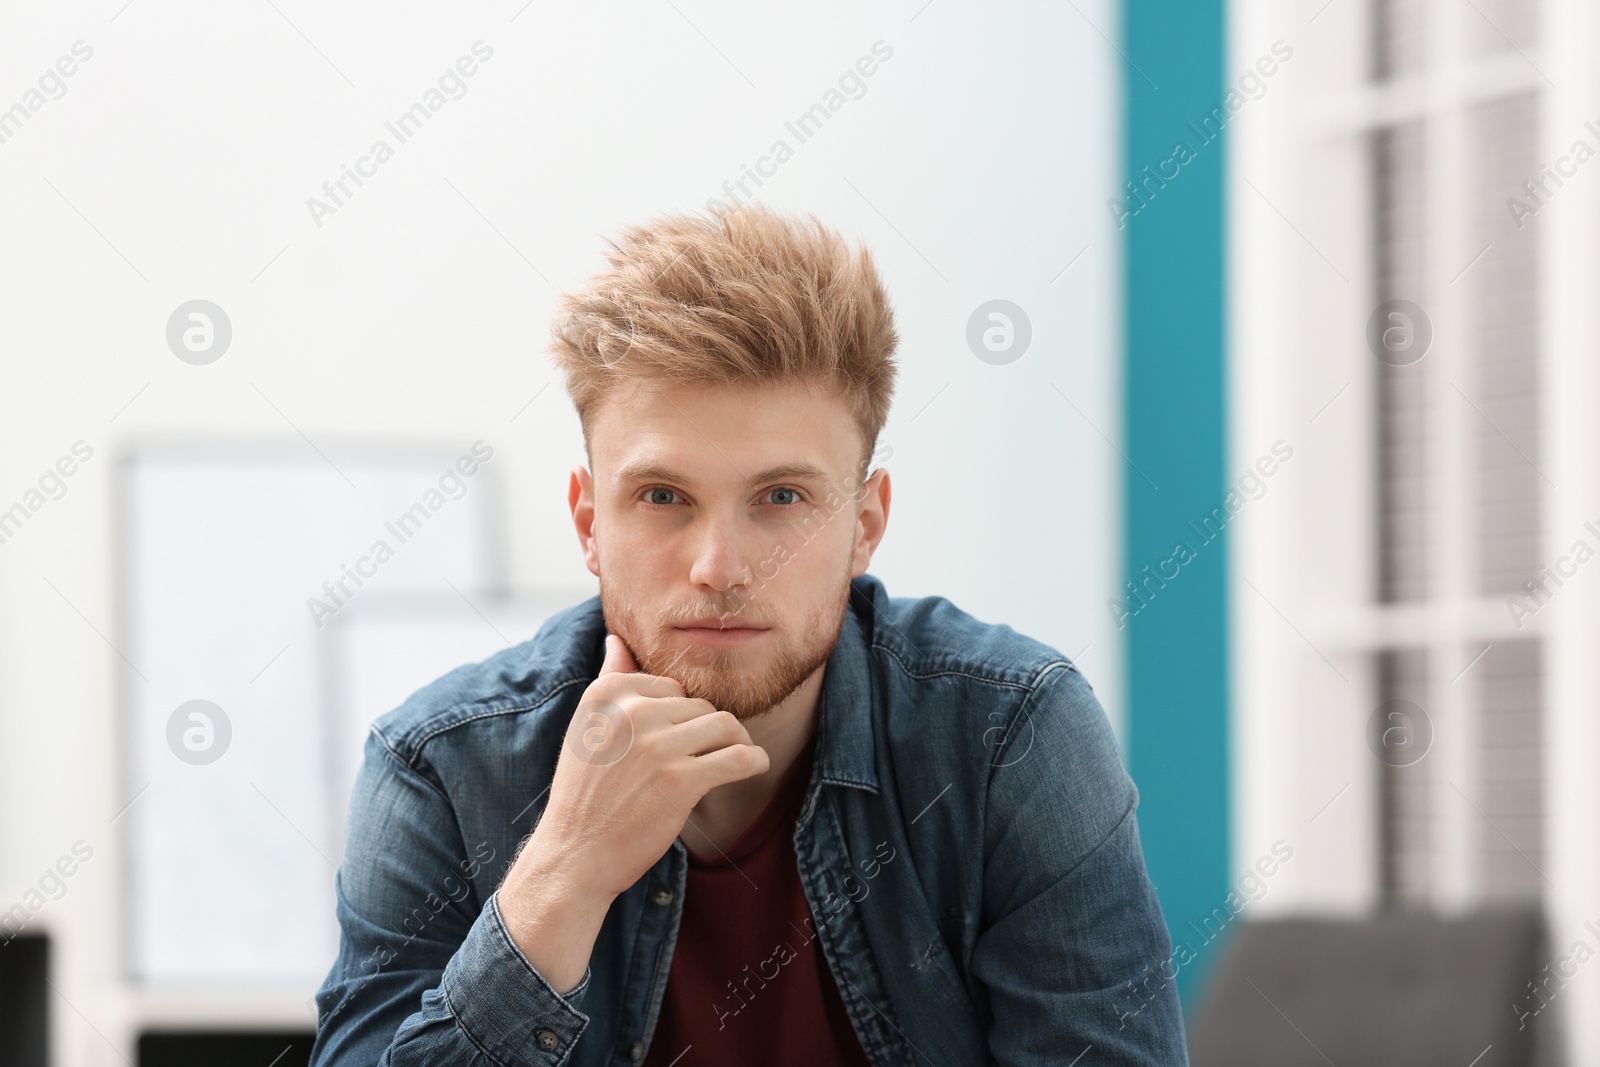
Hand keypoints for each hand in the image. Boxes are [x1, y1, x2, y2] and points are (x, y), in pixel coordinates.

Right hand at [511, 633, 770, 900]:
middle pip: (701, 705)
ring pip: (724, 725)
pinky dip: (754, 761)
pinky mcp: (681, 781)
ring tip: (730, 760)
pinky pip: (739, 757)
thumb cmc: (585, 794)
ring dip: (736, 743)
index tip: (673, 745)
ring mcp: (656, 746)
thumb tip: (616, 639)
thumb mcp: (586, 728)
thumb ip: (608, 679)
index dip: (681, 716)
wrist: (575, 855)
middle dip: (708, 732)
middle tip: (700, 762)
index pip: (673, 686)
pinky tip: (752, 767)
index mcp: (607, 693)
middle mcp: (631, 712)